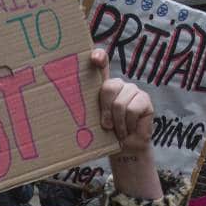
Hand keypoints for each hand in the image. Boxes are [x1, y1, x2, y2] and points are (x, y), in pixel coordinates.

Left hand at [91, 49, 161, 199]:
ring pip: (120, 103)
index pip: (101, 64)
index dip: (99, 57)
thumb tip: (60, 111)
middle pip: (108, 87)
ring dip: (117, 123)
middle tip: (105, 125)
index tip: (94, 57)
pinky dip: (128, 124)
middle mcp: (118, 85)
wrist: (125, 148)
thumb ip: (84, 111)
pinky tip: (129, 129)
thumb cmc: (105, 135)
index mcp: (103, 86)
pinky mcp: (145, 100)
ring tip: (118, 130)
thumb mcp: (92, 122)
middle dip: (105, 110)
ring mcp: (133, 90)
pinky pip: (133, 109)